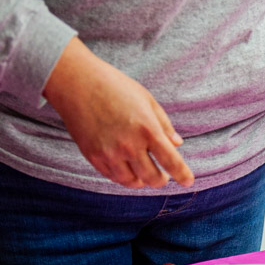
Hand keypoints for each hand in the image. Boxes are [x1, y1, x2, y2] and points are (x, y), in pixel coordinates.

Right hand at [43, 37, 193, 187]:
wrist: (76, 82)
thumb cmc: (115, 86)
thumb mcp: (146, 99)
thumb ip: (164, 124)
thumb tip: (178, 144)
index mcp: (147, 129)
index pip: (171, 161)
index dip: (182, 175)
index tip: (188, 182)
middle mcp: (129, 144)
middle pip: (152, 178)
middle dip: (161, 180)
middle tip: (163, 177)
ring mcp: (110, 153)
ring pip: (132, 182)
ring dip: (141, 181)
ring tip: (144, 174)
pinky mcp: (93, 156)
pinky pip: (112, 176)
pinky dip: (123, 177)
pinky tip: (127, 170)